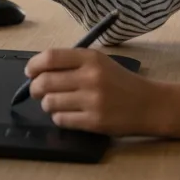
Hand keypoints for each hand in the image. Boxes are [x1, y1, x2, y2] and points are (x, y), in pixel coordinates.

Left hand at [26, 49, 179, 139]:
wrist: (149, 104)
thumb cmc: (120, 82)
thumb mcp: (100, 63)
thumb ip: (72, 63)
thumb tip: (37, 72)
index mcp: (91, 58)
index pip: (50, 57)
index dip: (34, 65)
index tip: (30, 72)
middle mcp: (91, 77)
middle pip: (45, 81)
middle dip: (35, 88)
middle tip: (37, 91)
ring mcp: (92, 101)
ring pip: (50, 102)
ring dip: (47, 104)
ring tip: (55, 103)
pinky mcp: (94, 122)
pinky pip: (61, 120)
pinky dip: (59, 118)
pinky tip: (67, 114)